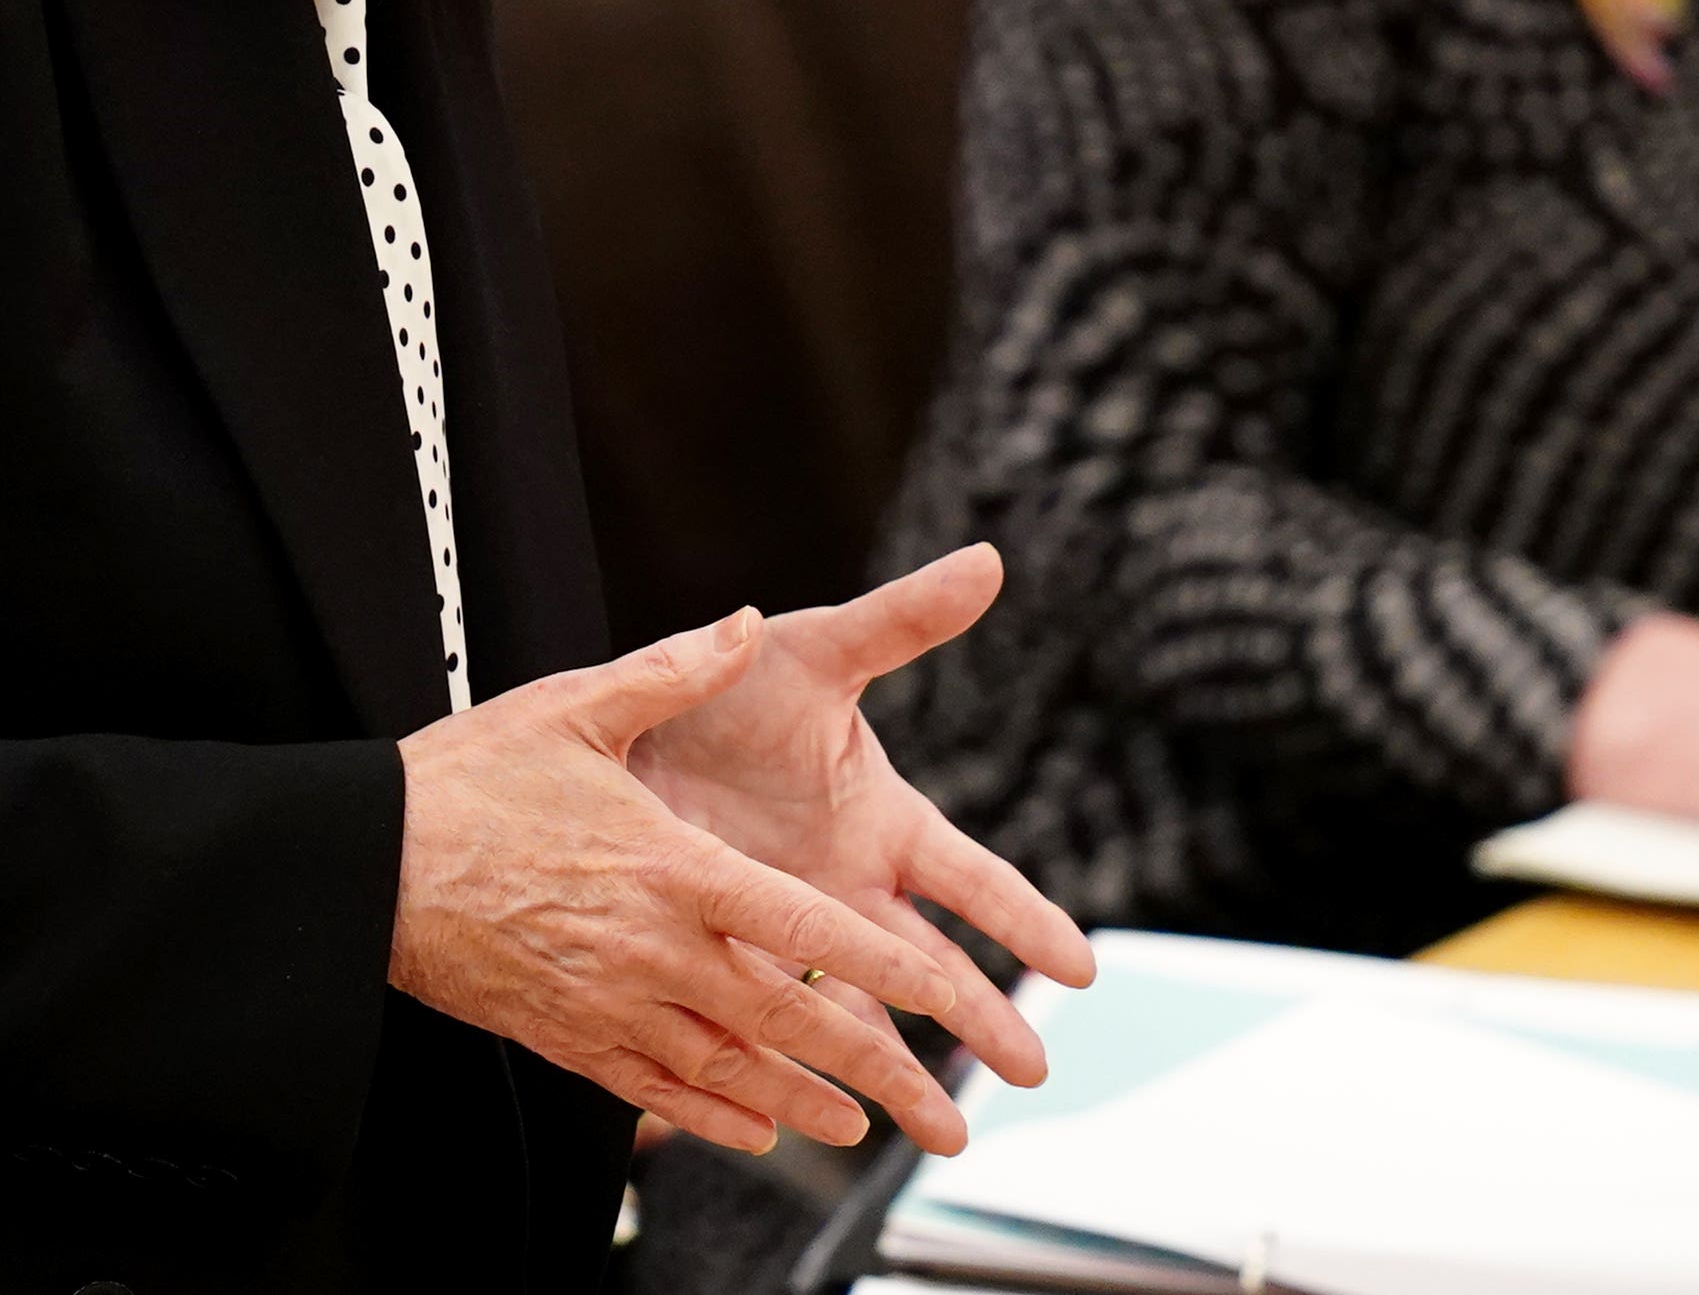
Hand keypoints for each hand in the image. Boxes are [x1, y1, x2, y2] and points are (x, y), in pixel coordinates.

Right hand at [389, 609, 1022, 1157]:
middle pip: (780, 1017)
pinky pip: (653, 1090)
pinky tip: (752, 1130)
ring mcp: (608, 1002)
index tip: (943, 997)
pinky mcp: (564, 1036)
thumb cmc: (467, 781)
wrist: (366, 865)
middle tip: (924, 1097)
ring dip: (797, 1099)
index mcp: (672, 867)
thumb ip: (672, 670)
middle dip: (864, 1061)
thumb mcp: (574, 708)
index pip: (801, 928)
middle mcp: (651, 949)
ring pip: (725, 1068)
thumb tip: (744, 623)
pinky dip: (712, 1116)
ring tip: (856, 1121)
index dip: (881, 968)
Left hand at [631, 546, 1098, 1084]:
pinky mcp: (731, 953)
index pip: (972, 878)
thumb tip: (987, 561)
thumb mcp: (815, 651)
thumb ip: (900, 618)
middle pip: (931, 966)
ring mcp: (792, 927)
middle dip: (986, 1020)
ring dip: (902, 1076)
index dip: (1026, 921)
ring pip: (861, 1015)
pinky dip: (800, 1074)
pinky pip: (774, 1026)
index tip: (1080, 968)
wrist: (619, 728)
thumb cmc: (728, 682)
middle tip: (1035, 1074)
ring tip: (945, 1138)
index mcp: (881, 818)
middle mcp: (846, 884)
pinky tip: (820, 1124)